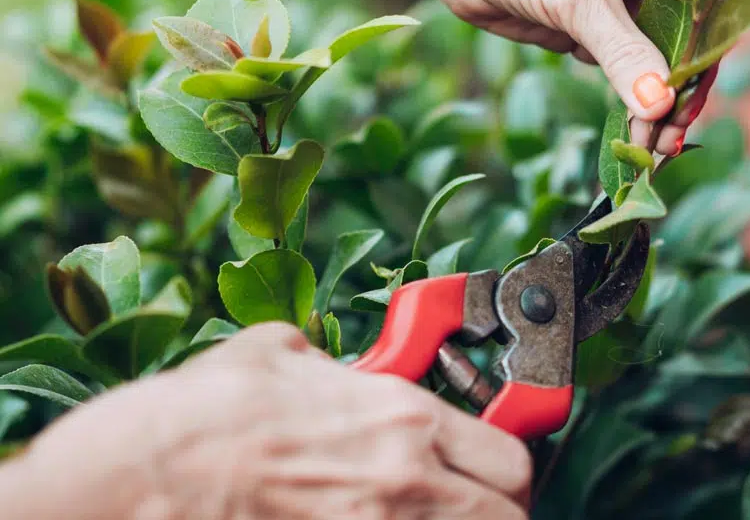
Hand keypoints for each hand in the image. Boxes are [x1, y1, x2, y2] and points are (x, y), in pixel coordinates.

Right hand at [4, 323, 530, 519]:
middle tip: (466, 502)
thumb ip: (328, 362)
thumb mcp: (274, 354)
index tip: (491, 467)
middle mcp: (406, 485)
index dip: (505, 464)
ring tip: (419, 515)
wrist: (131, 482)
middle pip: (510, 516)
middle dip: (496, 509)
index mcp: (399, 420)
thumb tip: (334, 367)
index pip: (508, 454)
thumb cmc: (198, 416)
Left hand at [437, 0, 710, 154]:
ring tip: (648, 148)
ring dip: (647, 104)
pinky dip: (619, 96)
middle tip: (667, 146)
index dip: (695, 65)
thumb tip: (660, 106)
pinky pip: (612, 66)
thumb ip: (622, 52)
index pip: (697, 11)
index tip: (685, 113)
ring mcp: (614, 3)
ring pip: (644, 61)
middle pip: (676, 43)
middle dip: (671, 96)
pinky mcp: (585, 27)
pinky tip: (628, 130)